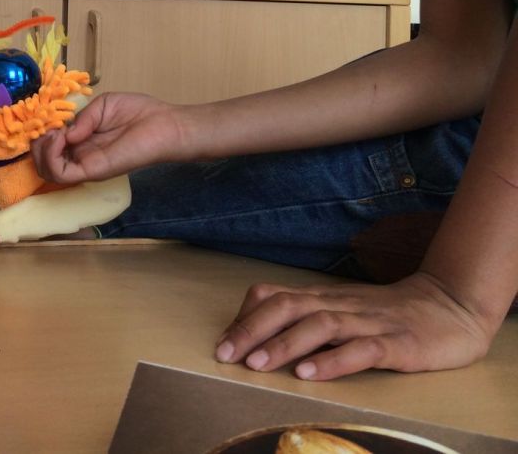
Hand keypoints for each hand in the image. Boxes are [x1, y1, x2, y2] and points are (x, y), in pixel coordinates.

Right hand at [31, 92, 185, 183]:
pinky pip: (60, 173)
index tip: (48, 117)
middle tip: (49, 128)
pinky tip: (61, 137)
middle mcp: (79, 155)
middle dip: (37, 144)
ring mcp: (85, 165)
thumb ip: (81, 119)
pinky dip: (51, 155)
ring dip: (42, 150)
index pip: (48, 147)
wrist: (163, 124)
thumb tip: (64, 134)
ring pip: (46, 171)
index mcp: (80, 140)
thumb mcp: (102, 106)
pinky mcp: (92, 171)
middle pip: (42, 163)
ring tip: (54, 133)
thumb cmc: (137, 112)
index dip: (41, 133)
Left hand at [214, 271, 496, 379]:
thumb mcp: (340, 311)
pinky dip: (333, 360)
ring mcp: (369, 322)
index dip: (245, 318)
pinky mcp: (398, 343)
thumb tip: (257, 334)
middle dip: (252, 331)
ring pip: (320, 326)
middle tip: (225, 356)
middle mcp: (340, 305)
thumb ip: (305, 318)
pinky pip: (362, 350)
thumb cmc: (385, 314)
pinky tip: (310, 373)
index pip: (274, 297)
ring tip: (257, 364)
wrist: (450, 307)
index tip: (221, 344)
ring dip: (284, 344)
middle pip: (288, 307)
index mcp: (323, 298)